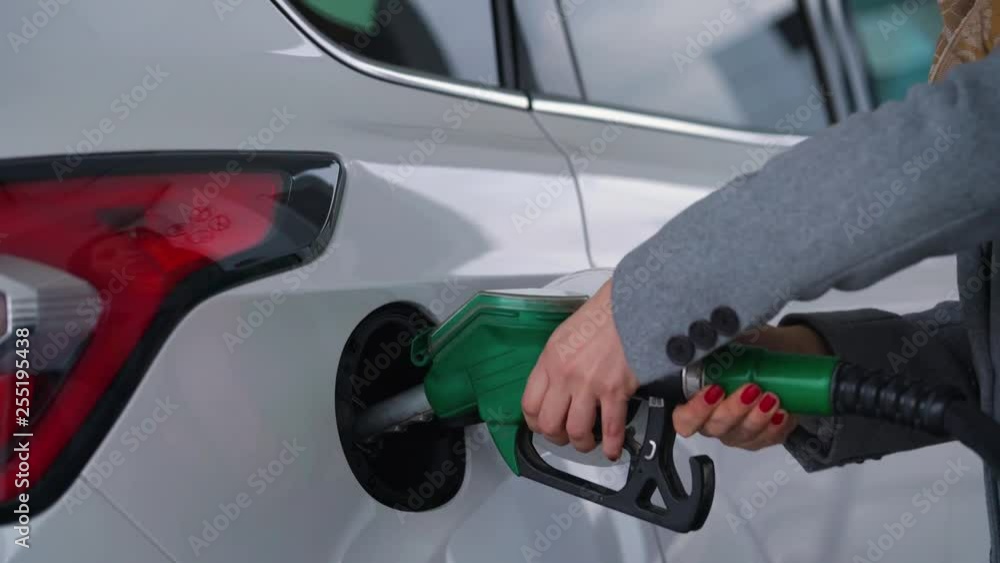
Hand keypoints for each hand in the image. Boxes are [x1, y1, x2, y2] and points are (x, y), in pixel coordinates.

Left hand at [522, 281, 637, 460]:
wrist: (630, 307)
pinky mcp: (616, 390)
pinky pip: (610, 428)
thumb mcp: (563, 337)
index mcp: (549, 361)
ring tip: (588, 441)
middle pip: (549, 423)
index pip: (529, 404)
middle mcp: (566, 375)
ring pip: (576, 431)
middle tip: (566, 436)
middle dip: (556, 437)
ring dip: (582, 443)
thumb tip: (553, 390)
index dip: (535, 423)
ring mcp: (590, 384)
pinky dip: (612, 445)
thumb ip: (554, 365)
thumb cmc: (600, 318)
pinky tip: (613, 449)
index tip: (542, 426)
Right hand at [672, 324, 830, 449]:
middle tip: (750, 388)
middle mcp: (712, 420)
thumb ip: (717, 342)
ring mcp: (737, 432)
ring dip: (757, 417)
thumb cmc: (750, 349)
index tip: (714, 390)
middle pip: (715, 428)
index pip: (683, 419)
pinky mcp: (761, 437)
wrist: (780, 353)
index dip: (695, 410)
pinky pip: (767, 439)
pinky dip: (776, 426)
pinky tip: (783, 412)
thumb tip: (711, 333)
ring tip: (771, 396)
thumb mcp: (731, 340)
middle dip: (734, 410)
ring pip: (743, 435)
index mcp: (696, 401)